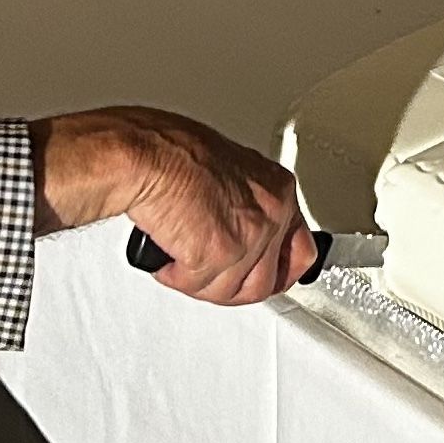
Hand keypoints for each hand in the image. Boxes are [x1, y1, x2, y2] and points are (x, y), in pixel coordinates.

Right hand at [30, 106, 314, 305]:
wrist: (143, 155)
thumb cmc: (170, 150)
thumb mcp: (225, 169)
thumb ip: (243, 203)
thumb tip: (236, 227)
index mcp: (277, 188)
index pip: (300, 251)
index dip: (278, 273)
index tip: (268, 279)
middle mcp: (271, 213)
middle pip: (264, 282)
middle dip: (231, 286)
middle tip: (207, 275)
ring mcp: (248, 237)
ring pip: (231, 292)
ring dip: (200, 282)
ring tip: (179, 256)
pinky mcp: (218, 255)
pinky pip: (199, 287)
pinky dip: (176, 276)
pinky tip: (167, 254)